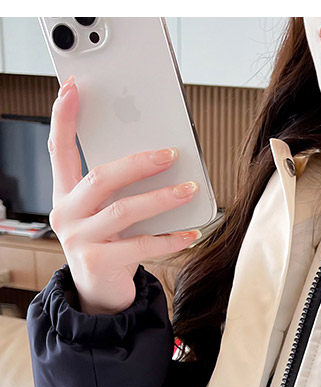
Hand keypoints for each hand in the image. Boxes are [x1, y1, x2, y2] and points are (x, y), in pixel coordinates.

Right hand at [47, 74, 201, 315]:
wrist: (100, 296)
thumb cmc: (108, 246)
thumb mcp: (104, 214)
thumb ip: (117, 190)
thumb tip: (157, 158)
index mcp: (64, 194)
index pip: (59, 149)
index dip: (64, 118)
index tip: (73, 88)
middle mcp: (65, 214)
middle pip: (101, 178)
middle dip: (138, 163)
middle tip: (171, 153)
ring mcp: (79, 240)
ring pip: (123, 210)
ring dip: (161, 199)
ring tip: (189, 190)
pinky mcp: (98, 262)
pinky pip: (140, 246)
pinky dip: (169, 239)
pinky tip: (191, 233)